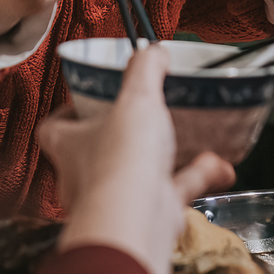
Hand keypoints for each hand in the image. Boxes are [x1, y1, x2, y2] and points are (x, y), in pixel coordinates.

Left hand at [41, 47, 233, 273]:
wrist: (137, 221)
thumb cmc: (121, 161)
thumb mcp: (136, 99)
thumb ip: (145, 71)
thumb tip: (153, 51)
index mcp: (68, 146)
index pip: (53, 129)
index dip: (67, 114)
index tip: (86, 101)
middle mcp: (85, 177)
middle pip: (96, 152)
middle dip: (122, 137)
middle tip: (143, 118)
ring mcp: (117, 200)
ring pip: (138, 175)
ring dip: (167, 157)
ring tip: (192, 137)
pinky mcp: (148, 215)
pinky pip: (174, 192)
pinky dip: (198, 177)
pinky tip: (220, 165)